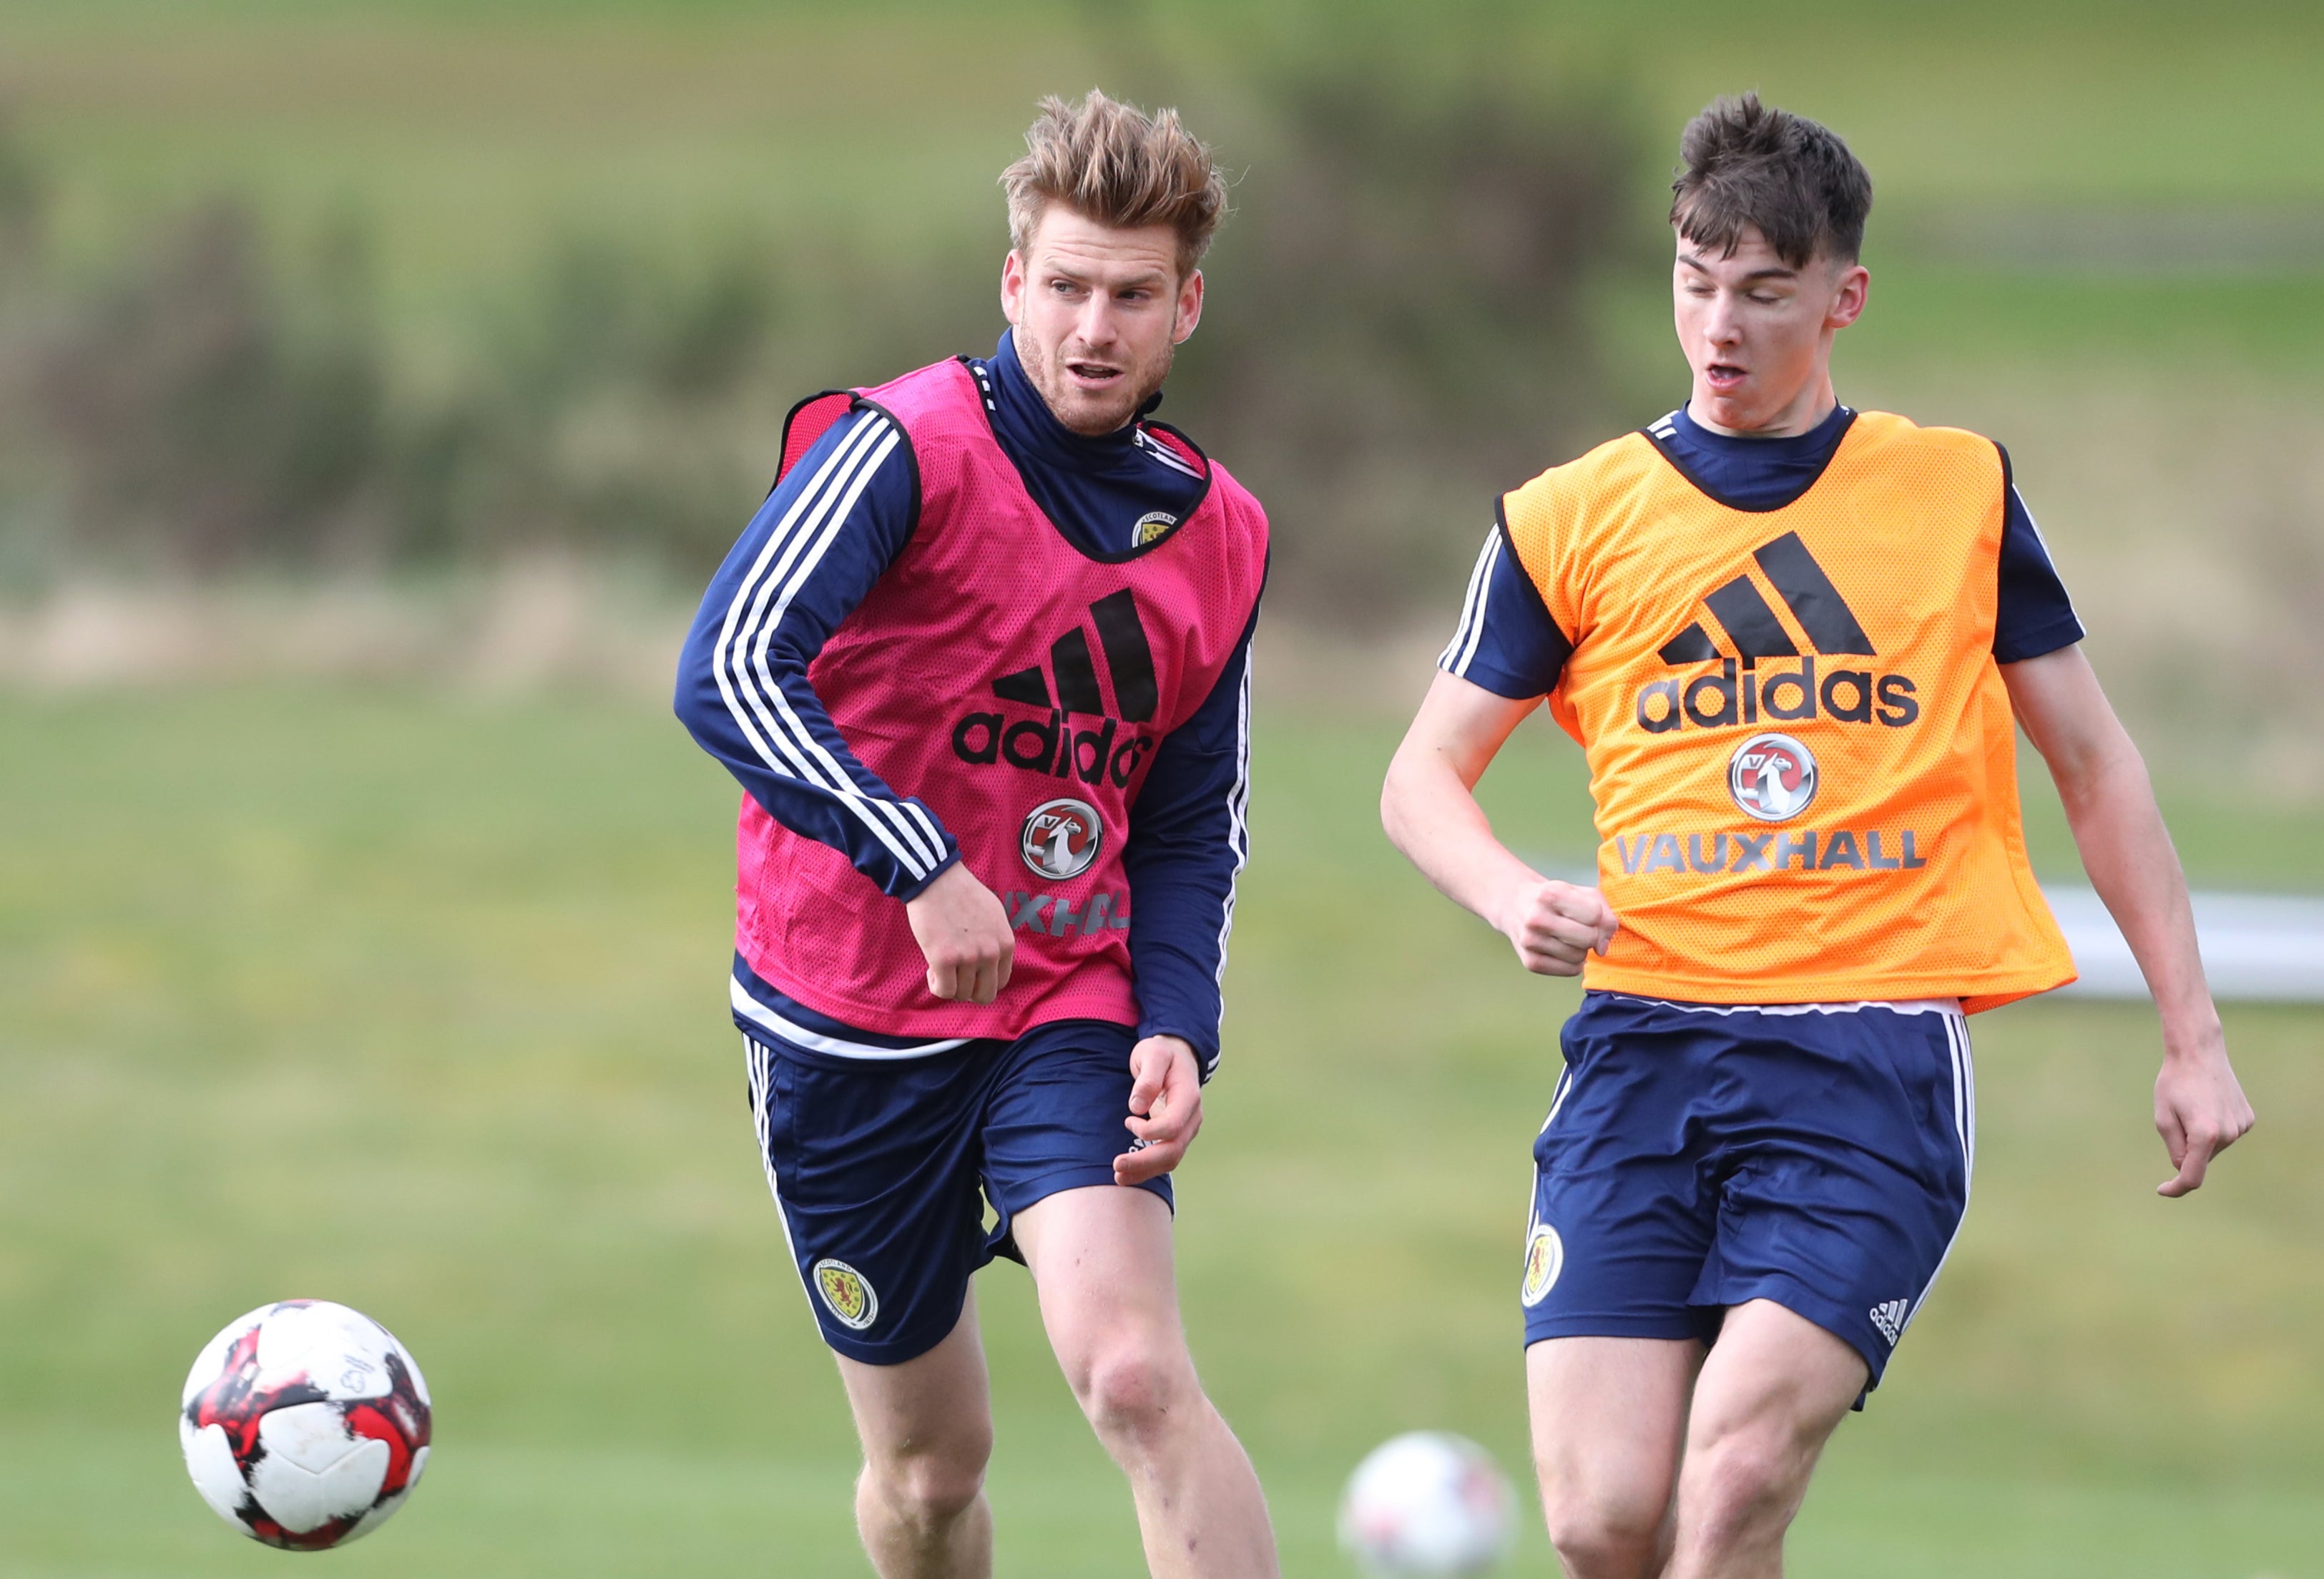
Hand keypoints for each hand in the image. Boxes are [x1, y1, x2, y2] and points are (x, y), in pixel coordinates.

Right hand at [903, 863, 1013, 1003]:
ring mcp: (969, 957)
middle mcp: (991, 953)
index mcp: (1005, 943)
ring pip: (961, 994)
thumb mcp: (994, 916)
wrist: (936, 879)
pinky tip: (931, 970)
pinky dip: (936, 986)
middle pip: (984, 995)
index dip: (982, 981)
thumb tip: (989, 964)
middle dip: (968, 990)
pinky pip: (944, 991)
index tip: (969, 972)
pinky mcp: (944, 959)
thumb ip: (995, 941)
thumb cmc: (961, 893)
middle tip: (954, 975)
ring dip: (949, 984)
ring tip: (940, 966)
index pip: (1001, 982)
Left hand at [1115, 1035, 1203, 1185]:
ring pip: (1170, 1159)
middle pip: (1173, 1150)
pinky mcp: (1175, 1136)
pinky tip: (1126, 1174)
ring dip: (1144, 1171)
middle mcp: (1192, 1118)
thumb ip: (1147, 1079)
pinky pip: (1164, 1158)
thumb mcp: (1153, 1054)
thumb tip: (1136, 1107)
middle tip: (1116, 1166)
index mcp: (1188, 1097)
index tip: (1128, 1119)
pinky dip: (1147, 1169)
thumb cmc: (1162, 1053)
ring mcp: (1186, 1129)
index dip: (1150, 1131)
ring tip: (1118, 1177)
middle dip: (1145, 1162)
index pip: (1173, 1125)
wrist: (1176, 1056)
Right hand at [1496, 877, 1618, 976]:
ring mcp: (1530, 942)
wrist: (1515, 905)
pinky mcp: (1530, 962)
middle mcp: (1536, 918)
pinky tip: (1562, 949)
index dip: (1597, 915)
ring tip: (1567, 937)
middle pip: (1588, 938)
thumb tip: (1602, 948)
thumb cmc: (1555, 899)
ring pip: (1580, 957)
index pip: (1595, 914)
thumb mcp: (1580, 893)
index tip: (1584, 912)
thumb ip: (1604, 914)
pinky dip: (1573, 962)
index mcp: (1550, 894)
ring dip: (1581, 949)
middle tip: (1579, 927)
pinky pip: (1571, 970)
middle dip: (1591, 934)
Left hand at [2153, 1029, 2254, 1197]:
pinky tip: (2209, 1105)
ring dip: (2200, 1137)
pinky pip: (2225, 1134)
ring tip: (2194, 1107)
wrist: (2199, 1053)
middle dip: (2185, 1148)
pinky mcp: (2248, 1120)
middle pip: (2201, 1159)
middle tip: (2177, 1117)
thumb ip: (2174, 1148)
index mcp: (2204, 1135)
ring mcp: (2241, 1127)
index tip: (2163, 1189)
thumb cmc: (2174, 1083)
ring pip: (2213, 1147)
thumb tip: (2185, 1168)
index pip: (2192, 1176)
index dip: (2177, 1187)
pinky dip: (2213, 1128)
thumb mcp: (2163, 1117)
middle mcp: (2228, 1134)